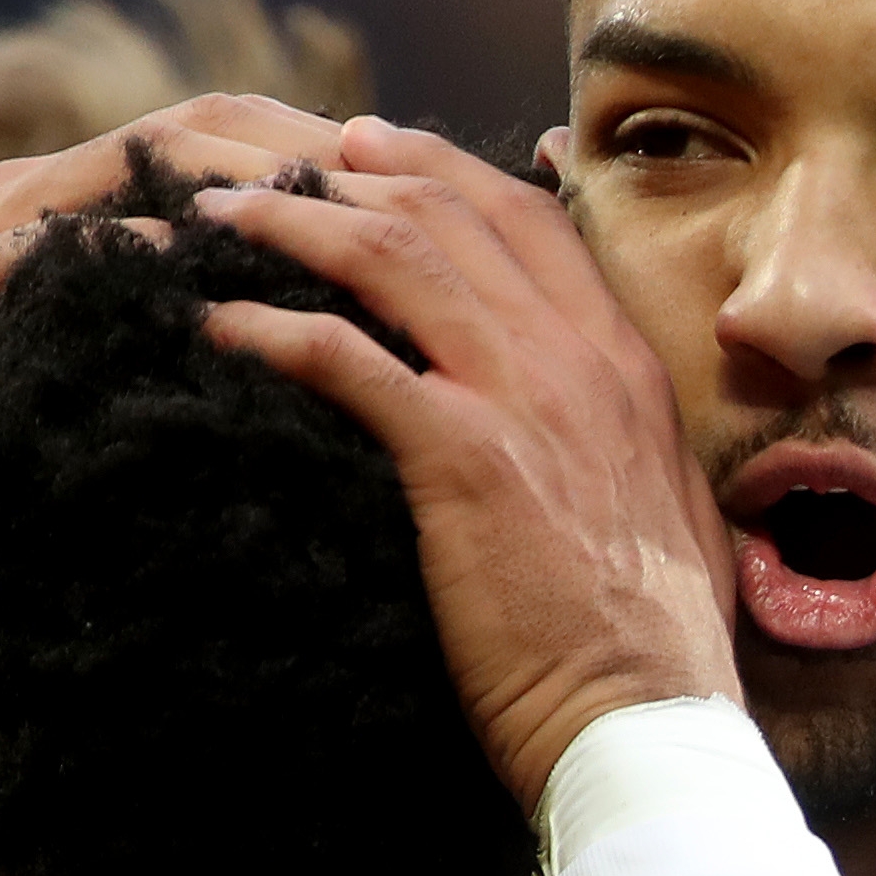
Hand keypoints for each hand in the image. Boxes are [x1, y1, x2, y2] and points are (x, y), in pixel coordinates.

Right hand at [0, 92, 353, 609]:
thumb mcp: (105, 397)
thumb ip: (187, 349)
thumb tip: (327, 356)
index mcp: (80, 211)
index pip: (222, 139)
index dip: (322, 147)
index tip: (423, 185)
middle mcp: (31, 198)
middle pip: (191, 128)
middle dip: (303, 144)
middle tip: (404, 182)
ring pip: (126, 165)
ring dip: (236, 179)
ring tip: (337, 203)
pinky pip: (45, 248)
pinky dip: (129, 248)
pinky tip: (206, 267)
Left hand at [191, 118, 741, 807]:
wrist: (647, 724)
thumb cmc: (644, 652)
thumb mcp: (660, 517)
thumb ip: (621, 450)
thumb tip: (591, 442)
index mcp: (623, 365)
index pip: (531, 218)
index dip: (442, 168)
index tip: (374, 151)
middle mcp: (579, 358)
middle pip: (453, 210)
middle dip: (351, 170)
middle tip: (271, 162)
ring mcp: (523, 399)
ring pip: (392, 255)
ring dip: (292, 223)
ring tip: (216, 218)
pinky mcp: (462, 458)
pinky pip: (346, 358)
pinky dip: (271, 330)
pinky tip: (215, 328)